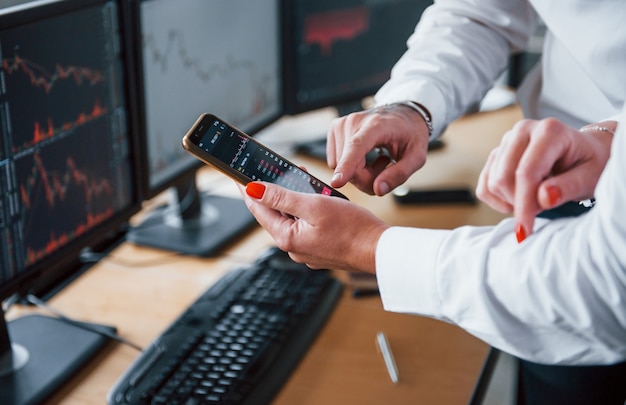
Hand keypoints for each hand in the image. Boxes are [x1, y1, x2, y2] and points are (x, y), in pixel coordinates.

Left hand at [239, 182, 388, 272]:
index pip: (258, 209)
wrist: (378, 249)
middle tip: (275, 171)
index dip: (247, 190)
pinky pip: (306, 226)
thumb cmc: (353, 229)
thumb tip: (254, 190)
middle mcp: (294, 247)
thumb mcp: (313, 205)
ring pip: (292, 218)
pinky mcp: (320, 249)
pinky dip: (307, 210)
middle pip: (275, 213)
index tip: (238, 177)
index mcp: (287, 238)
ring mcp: (307, 250)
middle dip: (275, 190)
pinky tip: (318, 199)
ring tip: (303, 180)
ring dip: (294, 198)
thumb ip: (282, 197)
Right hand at [326, 104, 430, 195]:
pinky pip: (336, 162)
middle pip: (351, 167)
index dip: (346, 166)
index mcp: (377, 125)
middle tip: (385, 166)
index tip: (337, 182)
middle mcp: (354, 122)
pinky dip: (349, 166)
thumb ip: (399, 174)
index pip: (357, 146)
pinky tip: (364, 157)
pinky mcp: (334, 130)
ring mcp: (341, 125)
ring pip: (341, 167)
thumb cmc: (410, 134)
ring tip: (376, 160)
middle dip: (367, 178)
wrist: (402, 116)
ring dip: (359, 172)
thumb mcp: (417, 156)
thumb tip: (378, 190)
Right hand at [476, 118, 613, 241]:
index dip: (524, 205)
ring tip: (536, 197)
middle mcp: (523, 131)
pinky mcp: (497, 154)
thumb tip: (542, 197)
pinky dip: (497, 200)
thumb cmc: (590, 164)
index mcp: (549, 131)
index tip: (525, 231)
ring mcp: (506, 141)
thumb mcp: (590, 177)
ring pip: (492, 183)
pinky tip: (519, 199)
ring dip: (511, 200)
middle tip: (542, 208)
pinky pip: (484, 185)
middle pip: (503, 178)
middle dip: (519, 203)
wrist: (584, 152)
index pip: (526, 172)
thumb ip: (568, 187)